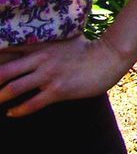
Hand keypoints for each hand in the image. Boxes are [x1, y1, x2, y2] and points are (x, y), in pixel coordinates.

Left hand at [0, 35, 132, 116]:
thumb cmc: (87, 49)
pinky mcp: (58, 90)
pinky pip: (31, 104)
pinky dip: (18, 111)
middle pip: (4, 71)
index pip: (7, 51)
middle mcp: (41, 58)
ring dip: (0, 98)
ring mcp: (49, 74)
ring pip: (13, 88)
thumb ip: (45, 44)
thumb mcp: (64, 40)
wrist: (109, 57)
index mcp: (41, 45)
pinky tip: (12, 113)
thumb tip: (30, 47)